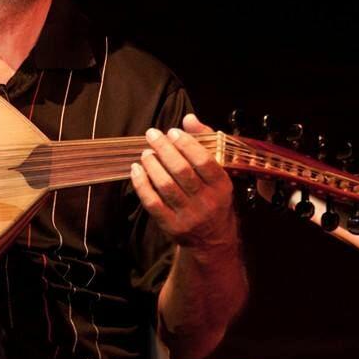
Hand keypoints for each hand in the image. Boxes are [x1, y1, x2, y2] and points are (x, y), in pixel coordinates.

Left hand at [130, 113, 236, 249]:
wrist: (212, 240)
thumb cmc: (214, 198)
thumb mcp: (218, 173)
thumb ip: (205, 143)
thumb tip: (189, 118)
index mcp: (221, 186)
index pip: (204, 161)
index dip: (186, 143)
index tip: (172, 132)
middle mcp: (206, 201)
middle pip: (181, 170)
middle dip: (164, 149)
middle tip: (152, 135)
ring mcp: (188, 215)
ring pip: (165, 185)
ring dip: (152, 165)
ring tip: (146, 153)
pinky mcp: (171, 225)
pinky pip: (152, 202)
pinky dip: (141, 184)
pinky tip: (136, 169)